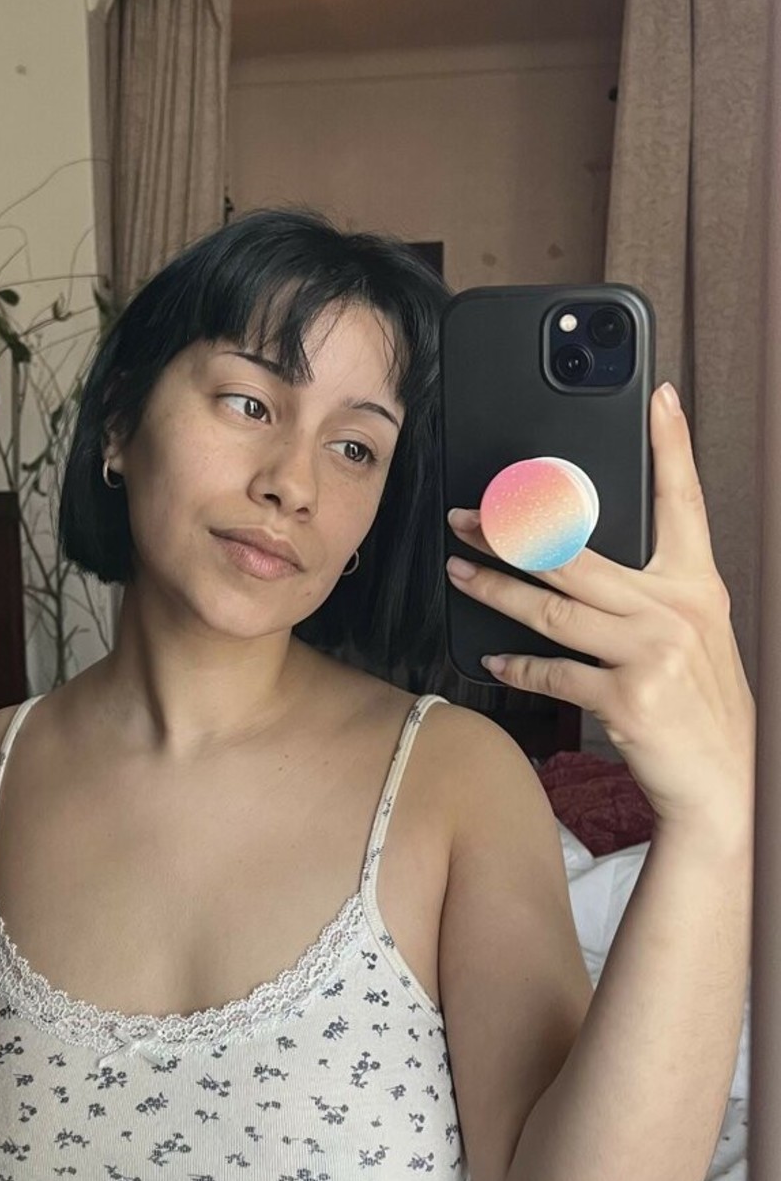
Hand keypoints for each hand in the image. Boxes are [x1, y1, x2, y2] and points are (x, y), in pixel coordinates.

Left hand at [445, 383, 755, 831]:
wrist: (723, 781)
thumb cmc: (700, 702)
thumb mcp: (693, 633)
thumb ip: (651, 591)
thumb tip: (578, 554)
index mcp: (696, 585)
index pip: (685, 502)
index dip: (674, 446)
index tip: (660, 398)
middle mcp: (675, 610)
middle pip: (579, 554)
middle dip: (513, 529)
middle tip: (466, 514)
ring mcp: (652, 653)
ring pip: (552, 608)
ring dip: (495, 588)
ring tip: (458, 571)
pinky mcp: (626, 699)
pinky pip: (553, 672)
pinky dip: (517, 665)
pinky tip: (490, 658)